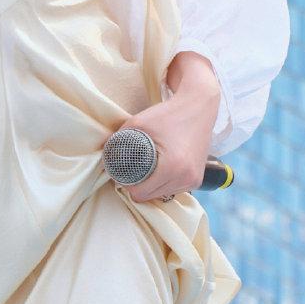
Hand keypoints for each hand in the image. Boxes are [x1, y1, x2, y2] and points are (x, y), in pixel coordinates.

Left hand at [113, 85, 217, 204]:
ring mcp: (194, 181)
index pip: (140, 193)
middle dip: (139, 186)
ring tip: (147, 168)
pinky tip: (160, 170)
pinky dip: (164, 183)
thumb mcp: (139, 123)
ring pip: (162, 195)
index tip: (123, 171)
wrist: (199, 107)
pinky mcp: (198, 179)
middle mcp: (186, 178)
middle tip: (132, 168)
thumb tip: (105, 155)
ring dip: (152, 186)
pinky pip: (174, 189)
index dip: (127, 184)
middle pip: (150, 196)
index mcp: (172, 167)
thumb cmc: (168, 114)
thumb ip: (119, 140)